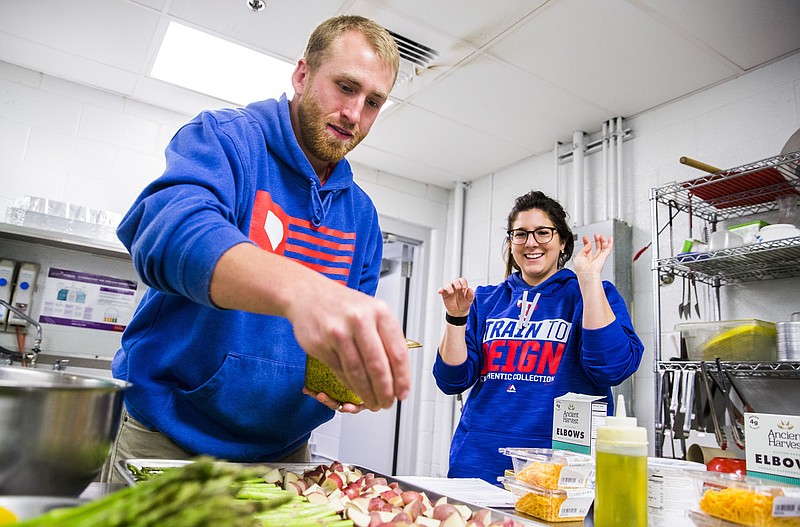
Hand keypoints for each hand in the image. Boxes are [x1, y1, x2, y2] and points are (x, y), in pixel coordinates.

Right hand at [289, 282, 409, 411]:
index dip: (402, 379)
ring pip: (357, 373)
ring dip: (367, 393)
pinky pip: (340, 371)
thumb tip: (398, 374)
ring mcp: (339, 332)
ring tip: (372, 402)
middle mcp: (360, 320)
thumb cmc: (343, 305)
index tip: (403, 393)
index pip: (398, 353)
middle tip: (387, 403)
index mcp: (380, 312)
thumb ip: (386, 338)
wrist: (307, 294)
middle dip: (385, 392)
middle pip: (378, 367)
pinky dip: (349, 385)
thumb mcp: (372, 311)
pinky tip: (355, 389)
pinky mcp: (321, 344)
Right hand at [438, 277, 473, 315]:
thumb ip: (470, 295)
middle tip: (458, 288)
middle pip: (455, 281)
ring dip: (449, 288)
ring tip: (451, 293)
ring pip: (448, 285)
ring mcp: (450, 289)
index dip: (463, 282)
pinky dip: (441, 290)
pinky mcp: (445, 294)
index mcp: (462, 286)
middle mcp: (456, 286)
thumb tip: (470, 289)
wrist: (459, 311)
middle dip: (456, 283)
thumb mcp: (469, 300)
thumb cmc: (464, 303)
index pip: (462, 280)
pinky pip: (442, 290)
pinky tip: (440, 291)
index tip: (464, 288)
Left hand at [573, 234, 612, 277]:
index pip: (587, 249)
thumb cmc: (581, 269)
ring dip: (601, 241)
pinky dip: (609, 243)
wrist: (587, 274)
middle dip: (595, 240)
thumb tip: (589, 244)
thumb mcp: (578, 257)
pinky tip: (609, 239)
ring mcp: (599, 258)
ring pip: (602, 248)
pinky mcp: (604, 257)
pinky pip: (608, 249)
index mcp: (585, 259)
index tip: (585, 237)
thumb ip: (583, 249)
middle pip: (596, 248)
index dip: (586, 242)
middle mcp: (593, 259)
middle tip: (595, 235)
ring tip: (600, 235)